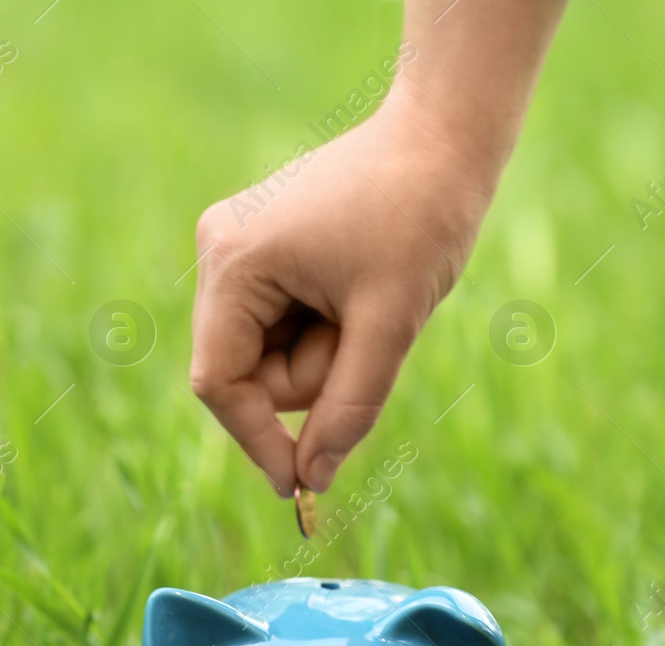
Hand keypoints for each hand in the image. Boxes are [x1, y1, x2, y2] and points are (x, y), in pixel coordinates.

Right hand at [189, 95, 493, 495]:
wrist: (444, 138)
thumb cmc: (420, 218)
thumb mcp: (389, 326)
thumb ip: (348, 408)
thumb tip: (312, 480)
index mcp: (234, 261)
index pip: (221, 384)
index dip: (259, 442)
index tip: (302, 488)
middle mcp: (220, 250)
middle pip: (247, 372)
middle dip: (313, 375)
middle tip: (370, 332)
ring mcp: (238, 247)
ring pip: (270, 354)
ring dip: (325, 351)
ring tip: (372, 298)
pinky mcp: (263, 248)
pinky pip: (284, 325)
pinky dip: (326, 328)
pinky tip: (360, 287)